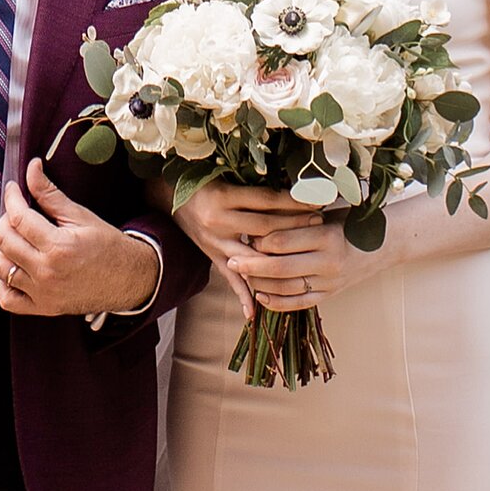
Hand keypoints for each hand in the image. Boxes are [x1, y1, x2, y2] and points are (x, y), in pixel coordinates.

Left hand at [0, 163, 162, 319]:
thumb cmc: (108, 245)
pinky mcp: (43, 308)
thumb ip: (50, 194)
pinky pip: (7, 299)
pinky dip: (3, 282)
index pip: (18, 218)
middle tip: (17, 212)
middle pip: (3, 241)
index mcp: (58, 247)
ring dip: (3, 249)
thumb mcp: (81, 216)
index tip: (13, 189)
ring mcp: (43, 294)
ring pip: (0, 268)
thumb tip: (32, 167)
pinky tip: (14, 266)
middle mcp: (46, 272)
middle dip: (5, 220)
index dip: (12, 198)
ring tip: (18, 239)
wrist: (129, 279)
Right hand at [170, 178, 336, 314]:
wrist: (170, 198)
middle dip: (295, 226)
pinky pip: (230, 280)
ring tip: (303, 259)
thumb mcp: (227, 178)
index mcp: (225, 197)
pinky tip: (255, 312)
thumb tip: (293, 188)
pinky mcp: (212, 257)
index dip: (292, 201)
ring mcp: (215, 243)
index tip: (315, 199)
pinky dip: (243, 296)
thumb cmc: (204, 183)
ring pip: (253, 257)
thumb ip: (254, 186)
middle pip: (265, 228)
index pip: (266, 201)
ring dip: (279, 260)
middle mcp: (219, 221)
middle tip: (318, 222)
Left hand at [233, 211, 383, 309]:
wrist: (386, 243)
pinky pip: (299, 304)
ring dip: (260, 284)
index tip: (245, 234)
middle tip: (231, 259)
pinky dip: (277, 302)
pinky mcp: (331, 295)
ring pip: (286, 288)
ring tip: (242, 275)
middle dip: (251, 265)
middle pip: (279, 267)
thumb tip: (260, 216)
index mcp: (327, 235)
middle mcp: (329, 262)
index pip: (283, 240)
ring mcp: (330, 282)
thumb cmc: (351, 221)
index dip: (259, 239)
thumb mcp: (329, 210)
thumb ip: (299, 215)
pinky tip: (260, 296)